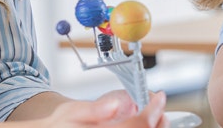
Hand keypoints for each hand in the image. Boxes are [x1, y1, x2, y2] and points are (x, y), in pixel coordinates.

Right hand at [39, 91, 167, 126]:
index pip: (138, 125)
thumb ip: (93, 109)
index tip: (159, 97)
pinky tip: (146, 126)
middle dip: (157, 122)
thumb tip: (113, 105)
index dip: (152, 110)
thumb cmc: (60, 124)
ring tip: (157, 117)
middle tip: (161, 108)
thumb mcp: (72, 112)